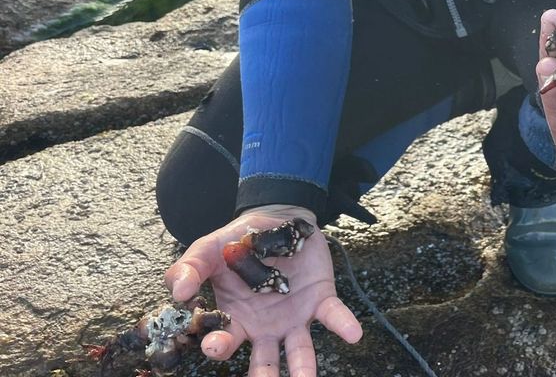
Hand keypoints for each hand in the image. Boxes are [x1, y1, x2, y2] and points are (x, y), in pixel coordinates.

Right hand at [163, 204, 361, 376]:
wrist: (275, 218)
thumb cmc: (237, 242)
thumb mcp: (208, 250)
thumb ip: (189, 268)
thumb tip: (177, 292)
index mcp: (236, 319)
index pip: (225, 342)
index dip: (219, 346)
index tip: (214, 344)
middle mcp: (266, 327)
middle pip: (265, 362)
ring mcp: (295, 316)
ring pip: (299, 350)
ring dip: (304, 368)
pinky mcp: (321, 299)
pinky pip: (333, 316)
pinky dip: (344, 325)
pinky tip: (354, 334)